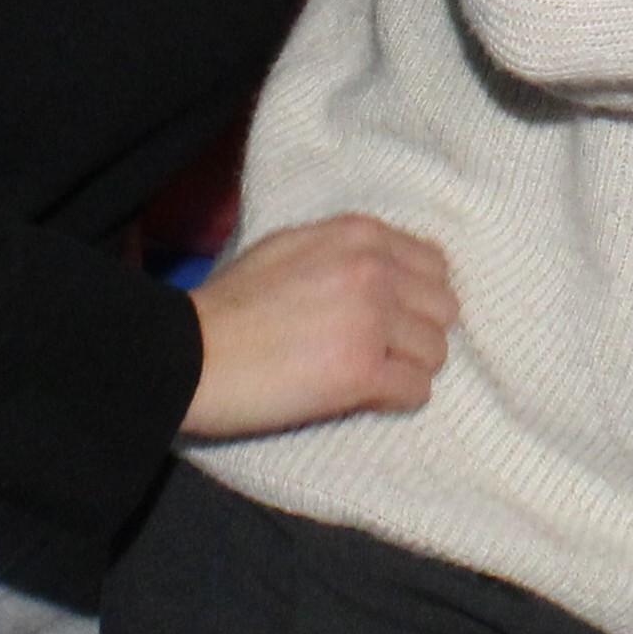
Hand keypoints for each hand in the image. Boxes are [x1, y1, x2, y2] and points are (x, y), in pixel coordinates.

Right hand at [181, 213, 453, 438]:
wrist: (190, 352)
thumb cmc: (229, 303)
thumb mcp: (291, 247)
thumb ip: (347, 252)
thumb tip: (389, 269)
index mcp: (359, 234)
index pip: (434, 264)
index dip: (415, 297)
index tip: (392, 318)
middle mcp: (375, 269)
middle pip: (443, 309)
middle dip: (417, 333)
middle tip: (381, 351)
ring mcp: (372, 319)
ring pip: (436, 352)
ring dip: (408, 368)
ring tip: (369, 376)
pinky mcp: (363, 371)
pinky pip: (417, 390)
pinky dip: (397, 399)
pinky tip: (364, 397)